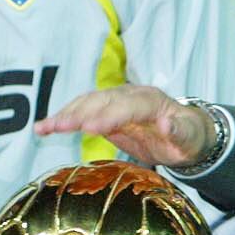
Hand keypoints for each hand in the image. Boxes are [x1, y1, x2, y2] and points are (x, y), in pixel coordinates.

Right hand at [34, 84, 212, 166]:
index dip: (109, 115)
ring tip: (44, 128)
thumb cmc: (188, 137)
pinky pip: (81, 112)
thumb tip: (168, 123)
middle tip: (58, 127)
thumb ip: (180, 130)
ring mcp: (116, 102)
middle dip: (79, 113)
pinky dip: (63, 119)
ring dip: (65, 115)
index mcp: (152, 101)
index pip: (129, 106)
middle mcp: (131, 96)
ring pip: (87, 104)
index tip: (90, 128)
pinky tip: (44, 128)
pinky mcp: (105, 112)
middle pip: (102, 101)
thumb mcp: (190, 138)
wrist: (184, 132)